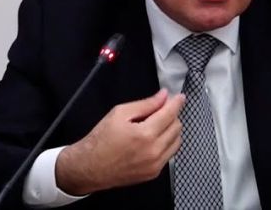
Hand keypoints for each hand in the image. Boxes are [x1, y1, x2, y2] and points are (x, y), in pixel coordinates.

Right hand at [55, 89, 183, 194]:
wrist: (90, 167)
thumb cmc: (101, 139)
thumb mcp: (119, 113)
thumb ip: (145, 104)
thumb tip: (162, 96)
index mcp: (145, 134)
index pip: (170, 114)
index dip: (176, 103)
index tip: (180, 97)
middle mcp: (153, 151)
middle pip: (176, 128)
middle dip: (172, 115)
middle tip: (161, 110)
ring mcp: (155, 165)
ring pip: (176, 142)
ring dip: (171, 130)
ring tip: (156, 124)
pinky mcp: (153, 173)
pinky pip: (169, 154)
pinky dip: (166, 144)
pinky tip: (153, 139)